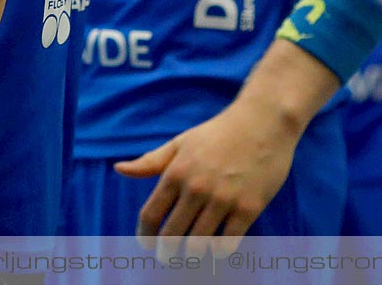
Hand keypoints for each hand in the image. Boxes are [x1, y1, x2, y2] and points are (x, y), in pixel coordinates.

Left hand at [114, 96, 301, 247]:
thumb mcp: (180, 143)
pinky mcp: (248, 208)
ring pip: (199, 244)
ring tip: (191, 257)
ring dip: (192, 256)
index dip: (144, 235)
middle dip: (166, 252)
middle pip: (172, 235)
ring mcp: (223, 200)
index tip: (145, 245)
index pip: (151, 214)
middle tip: (166, 258)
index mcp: (176, 172)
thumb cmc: (217, 133)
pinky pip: (228, 243)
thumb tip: (119, 169)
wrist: (262, 123)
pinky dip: (219, 252)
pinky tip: (217, 250)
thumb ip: (150, 162)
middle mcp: (196, 188)